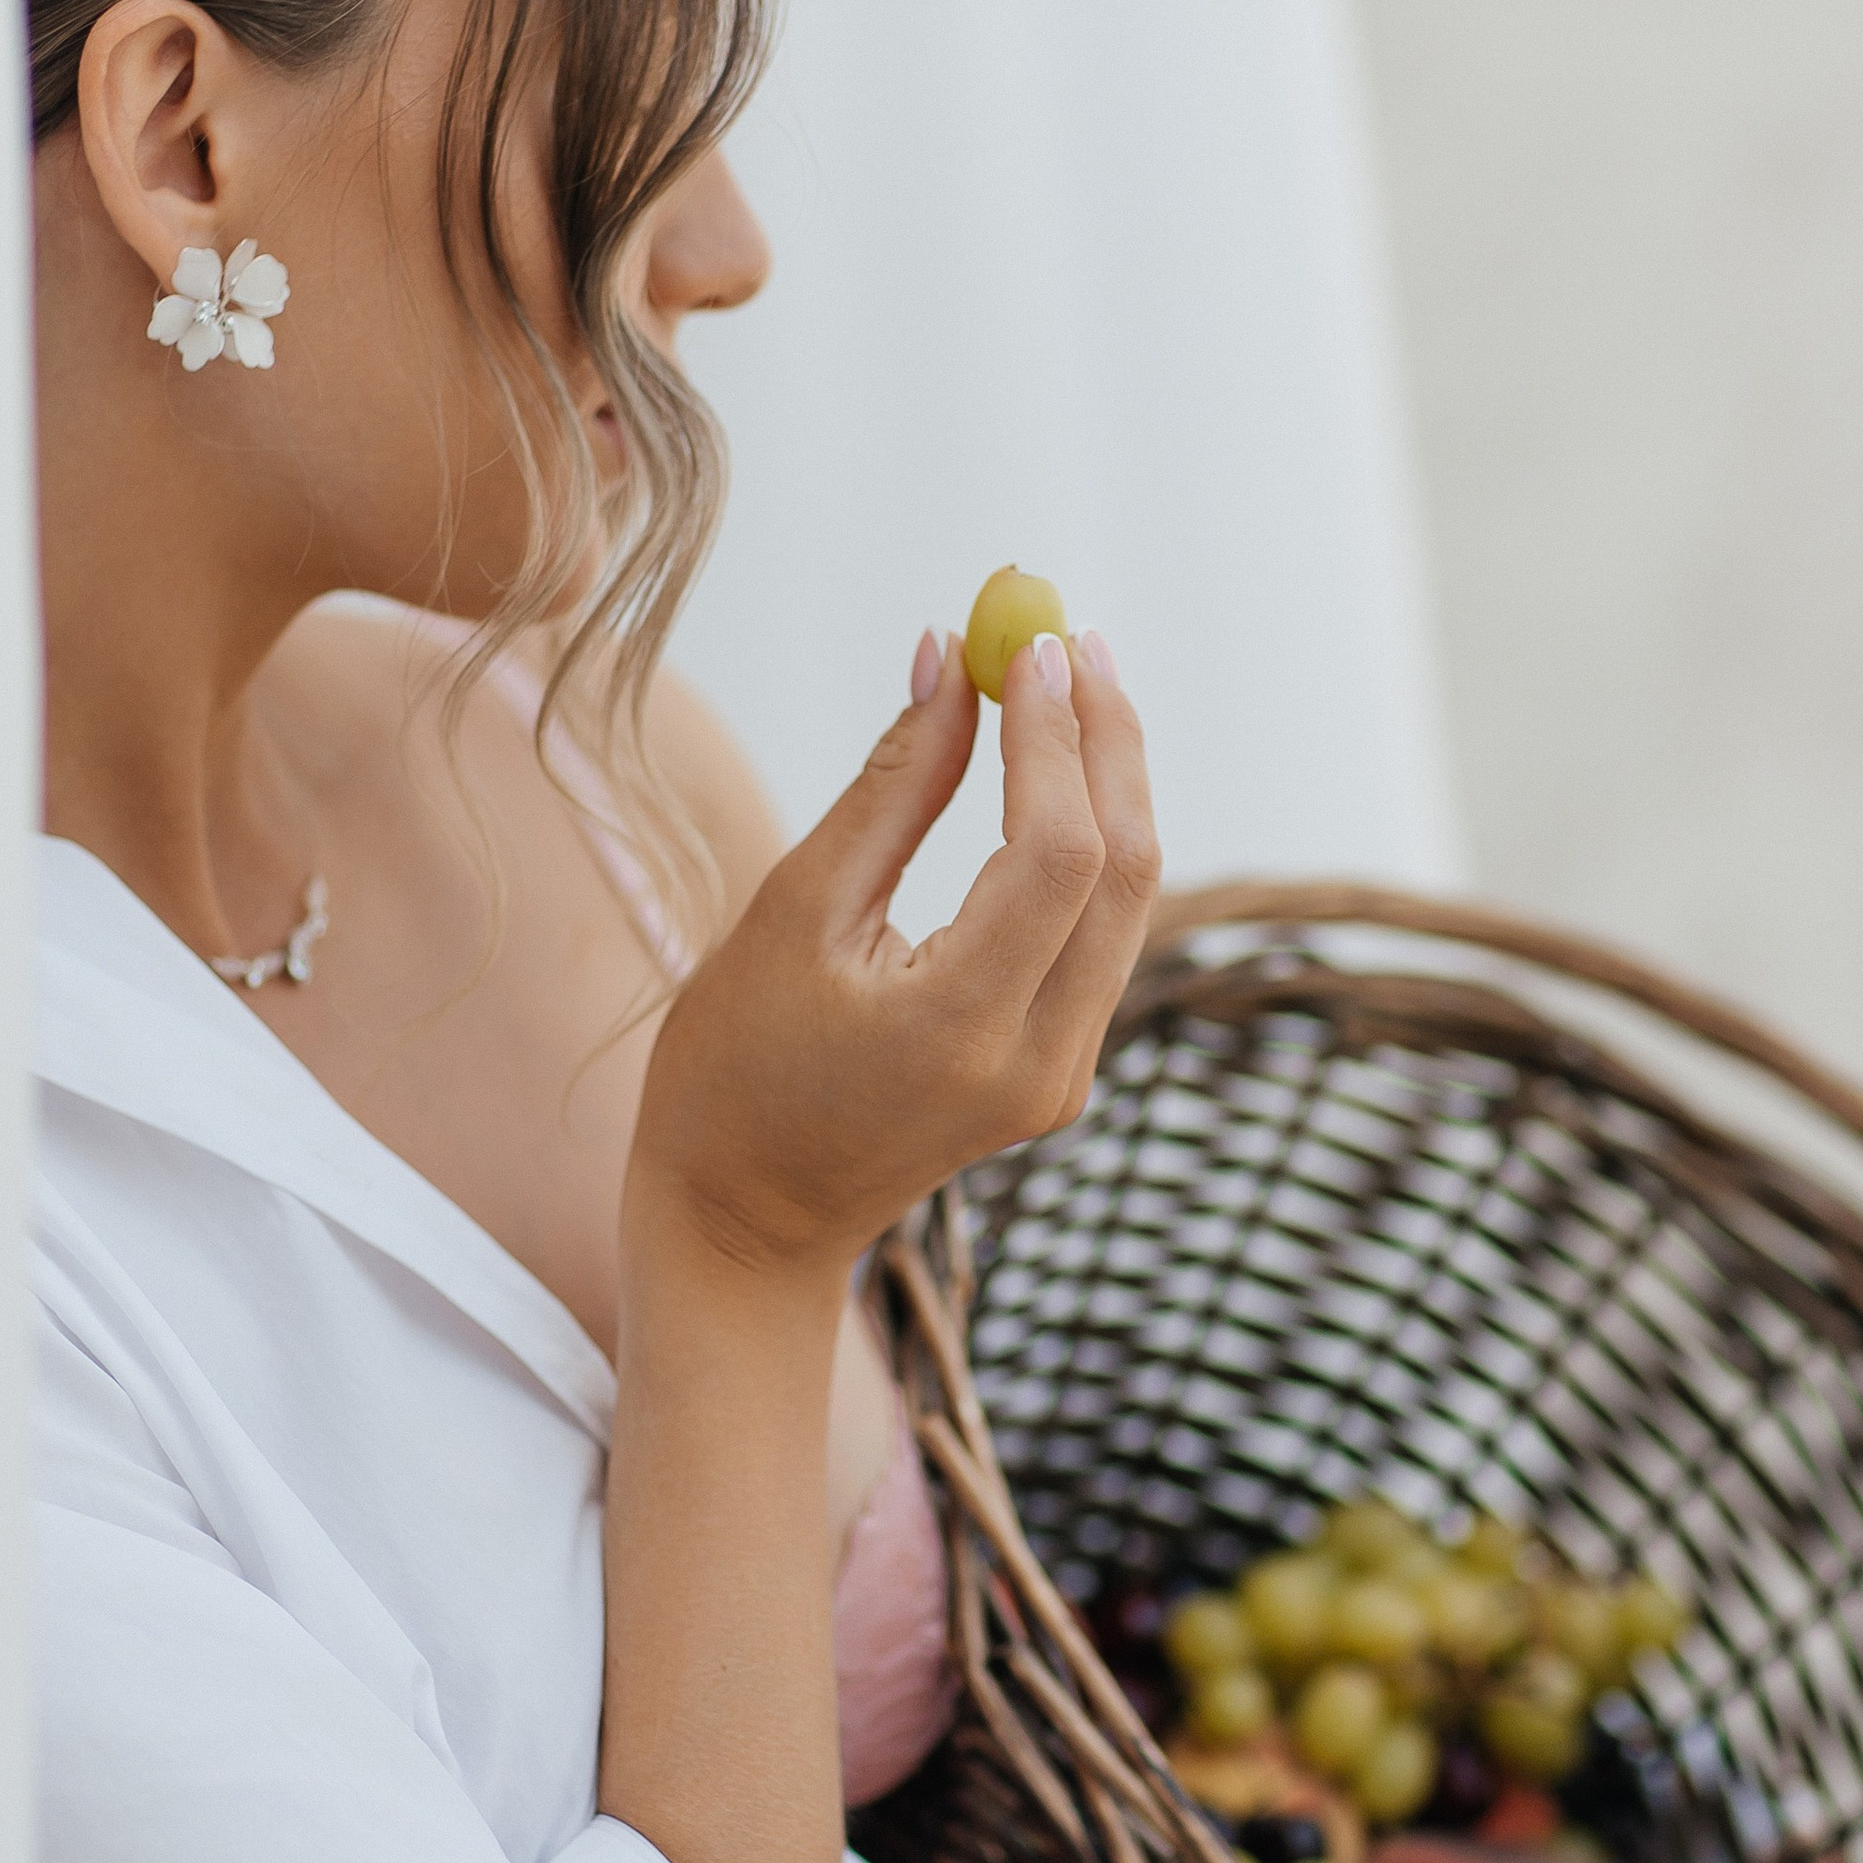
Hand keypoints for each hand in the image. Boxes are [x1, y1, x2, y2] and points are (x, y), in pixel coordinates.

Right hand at [625, 627, 1158, 1294]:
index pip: (1059, 853)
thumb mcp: (793, 915)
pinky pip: (1102, 936)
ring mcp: (1062, 1076)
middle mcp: (1041, 1062)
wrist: (744, 1226)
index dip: (1056, 733)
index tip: (1030, 637)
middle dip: (1106, 739)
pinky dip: (1090, 843)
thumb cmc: (732, 1073)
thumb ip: (890, 787)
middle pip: (1126, 870)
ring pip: (1129, 901)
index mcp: (963, 1029)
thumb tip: (948, 658)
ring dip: (1109, 781)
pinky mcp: (1059, 1073)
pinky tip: (1059, 771)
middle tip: (1067, 636)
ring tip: (1068, 676)